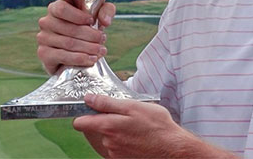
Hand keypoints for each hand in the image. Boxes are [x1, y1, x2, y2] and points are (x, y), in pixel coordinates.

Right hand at [36, 0, 115, 74]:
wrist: (74, 51)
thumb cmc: (85, 27)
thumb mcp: (98, 14)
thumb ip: (105, 10)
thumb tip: (105, 21)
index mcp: (56, 7)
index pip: (62, 9)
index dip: (78, 16)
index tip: (92, 21)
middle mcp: (46, 21)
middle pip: (69, 29)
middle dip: (90, 35)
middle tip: (102, 39)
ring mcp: (43, 38)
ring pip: (68, 43)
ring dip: (88, 48)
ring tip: (100, 51)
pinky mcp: (43, 53)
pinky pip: (63, 56)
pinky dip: (79, 58)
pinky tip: (91, 59)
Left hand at [73, 95, 236, 158]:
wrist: (172, 148)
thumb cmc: (156, 126)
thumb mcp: (133, 106)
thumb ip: (108, 103)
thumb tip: (89, 99)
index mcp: (108, 127)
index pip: (80, 122)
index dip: (85, 112)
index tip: (93, 107)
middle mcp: (107, 143)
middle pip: (96, 129)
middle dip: (107, 120)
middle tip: (125, 114)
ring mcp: (114, 153)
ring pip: (107, 137)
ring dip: (117, 130)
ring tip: (135, 126)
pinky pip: (116, 146)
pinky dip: (123, 140)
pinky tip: (137, 136)